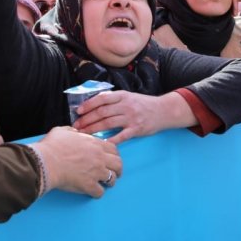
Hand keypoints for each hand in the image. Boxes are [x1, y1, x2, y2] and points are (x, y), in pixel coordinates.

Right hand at [30, 126, 121, 197]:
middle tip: (115, 173)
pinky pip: (100, 192)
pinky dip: (97, 193)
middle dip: (118, 169)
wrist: (46, 161)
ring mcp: (96, 172)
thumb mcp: (63, 131)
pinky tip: (93, 192)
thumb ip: (72, 131)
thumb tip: (75, 132)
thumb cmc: (52, 146)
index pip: (114, 149)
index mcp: (94, 144)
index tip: (111, 159)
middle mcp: (99, 157)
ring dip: (109, 182)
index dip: (114, 155)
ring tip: (106, 184)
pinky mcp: (89, 185)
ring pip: (112, 179)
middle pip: (118, 164)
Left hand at [72, 90, 194, 143]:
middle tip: (76, 126)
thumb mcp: (129, 96)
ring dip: (93, 129)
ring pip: (108, 123)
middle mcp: (126, 105)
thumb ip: (114, 99)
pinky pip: (121, 136)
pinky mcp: (137, 129)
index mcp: (123, 96)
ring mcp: (132, 117)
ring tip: (83, 134)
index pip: (102, 98)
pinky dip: (111, 140)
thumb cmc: (143, 104)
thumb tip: (94, 103)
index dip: (89, 104)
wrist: (163, 110)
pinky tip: (101, 144)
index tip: (79, 111)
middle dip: (87, 119)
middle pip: (102, 112)